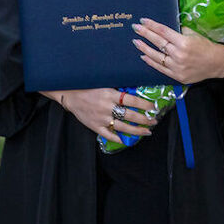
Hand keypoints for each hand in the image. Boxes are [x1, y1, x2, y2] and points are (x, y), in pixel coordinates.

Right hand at [40, 88, 157, 143]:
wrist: (70, 95)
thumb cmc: (88, 87)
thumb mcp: (103, 83)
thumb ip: (117, 87)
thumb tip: (135, 89)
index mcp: (109, 94)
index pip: (132, 100)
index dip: (145, 104)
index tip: (153, 107)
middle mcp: (106, 107)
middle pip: (131, 115)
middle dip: (145, 119)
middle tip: (154, 120)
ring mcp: (101, 118)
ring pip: (124, 127)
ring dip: (138, 130)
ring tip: (148, 131)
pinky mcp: (95, 126)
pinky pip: (111, 135)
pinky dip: (121, 139)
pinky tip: (130, 140)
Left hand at [132, 18, 223, 83]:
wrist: (217, 64)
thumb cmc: (205, 46)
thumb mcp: (194, 34)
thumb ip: (179, 31)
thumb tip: (164, 28)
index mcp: (184, 42)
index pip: (163, 31)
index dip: (152, 25)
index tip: (143, 21)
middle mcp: (179, 55)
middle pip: (158, 42)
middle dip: (145, 34)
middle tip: (135, 28)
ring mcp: (177, 67)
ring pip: (156, 56)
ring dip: (144, 48)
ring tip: (136, 41)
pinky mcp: (177, 76)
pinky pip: (160, 68)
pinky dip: (151, 62)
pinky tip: (143, 55)